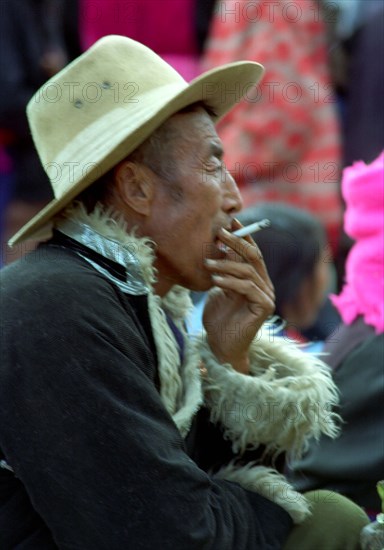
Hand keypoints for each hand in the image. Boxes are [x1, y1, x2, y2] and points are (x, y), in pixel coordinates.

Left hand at [202, 221, 274, 373]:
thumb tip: (218, 246)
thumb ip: (223, 271)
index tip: (229, 221)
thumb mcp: (218, 289)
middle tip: (219, 232)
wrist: (221, 346)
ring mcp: (266, 296)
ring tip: (207, 264)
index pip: (252, 251)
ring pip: (247, 271)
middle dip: (236, 241)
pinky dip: (230, 282)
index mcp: (255, 279)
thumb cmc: (218, 319)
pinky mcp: (264, 307)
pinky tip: (215, 281)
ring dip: (225, 265)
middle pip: (253, 256)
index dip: (242, 235)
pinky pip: (247, 288)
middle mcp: (264, 285)